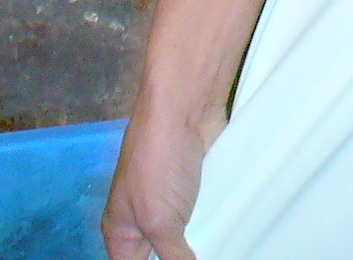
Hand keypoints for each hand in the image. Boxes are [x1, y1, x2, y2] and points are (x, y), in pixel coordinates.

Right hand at [101, 97, 221, 259]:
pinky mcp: (195, 189)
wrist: (185, 108)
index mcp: (121, 232)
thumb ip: (171, 257)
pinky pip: (204, 219)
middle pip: (160, 257)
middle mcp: (143, 221)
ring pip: (186, 241)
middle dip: (180, 258)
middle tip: (203, 256)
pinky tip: (231, 238)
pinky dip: (215, 228)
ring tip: (221, 250)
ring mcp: (170, 203)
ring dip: (202, 246)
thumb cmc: (158, 161)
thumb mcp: (159, 221)